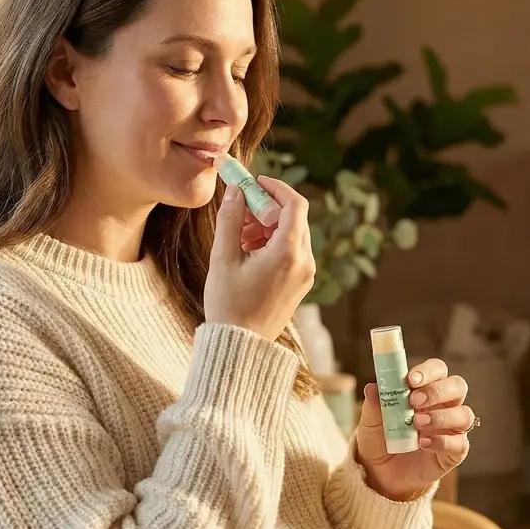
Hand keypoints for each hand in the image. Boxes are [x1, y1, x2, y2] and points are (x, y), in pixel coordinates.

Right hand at [204, 177, 314, 341]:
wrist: (240, 346)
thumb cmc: (228, 305)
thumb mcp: (223, 258)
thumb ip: (230, 220)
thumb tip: (236, 191)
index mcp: (288, 253)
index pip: (294, 204)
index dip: (276, 187)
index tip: (255, 183)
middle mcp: (305, 262)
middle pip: (295, 218)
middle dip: (268, 208)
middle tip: (242, 211)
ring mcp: (306, 275)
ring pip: (293, 234)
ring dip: (269, 226)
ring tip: (240, 237)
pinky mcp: (301, 284)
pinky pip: (293, 252)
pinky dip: (274, 243)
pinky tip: (249, 252)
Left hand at [355, 358, 474, 501]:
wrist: (380, 474)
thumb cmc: (379, 440)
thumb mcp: (371, 423)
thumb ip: (374, 406)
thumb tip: (372, 388)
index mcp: (426, 390)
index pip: (438, 370)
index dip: (428, 371)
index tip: (410, 379)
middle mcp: (444, 406)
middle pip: (457, 387)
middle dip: (437, 391)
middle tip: (414, 401)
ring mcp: (451, 429)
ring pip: (464, 415)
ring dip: (441, 417)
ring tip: (416, 424)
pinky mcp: (454, 452)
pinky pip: (459, 444)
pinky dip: (442, 442)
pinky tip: (422, 444)